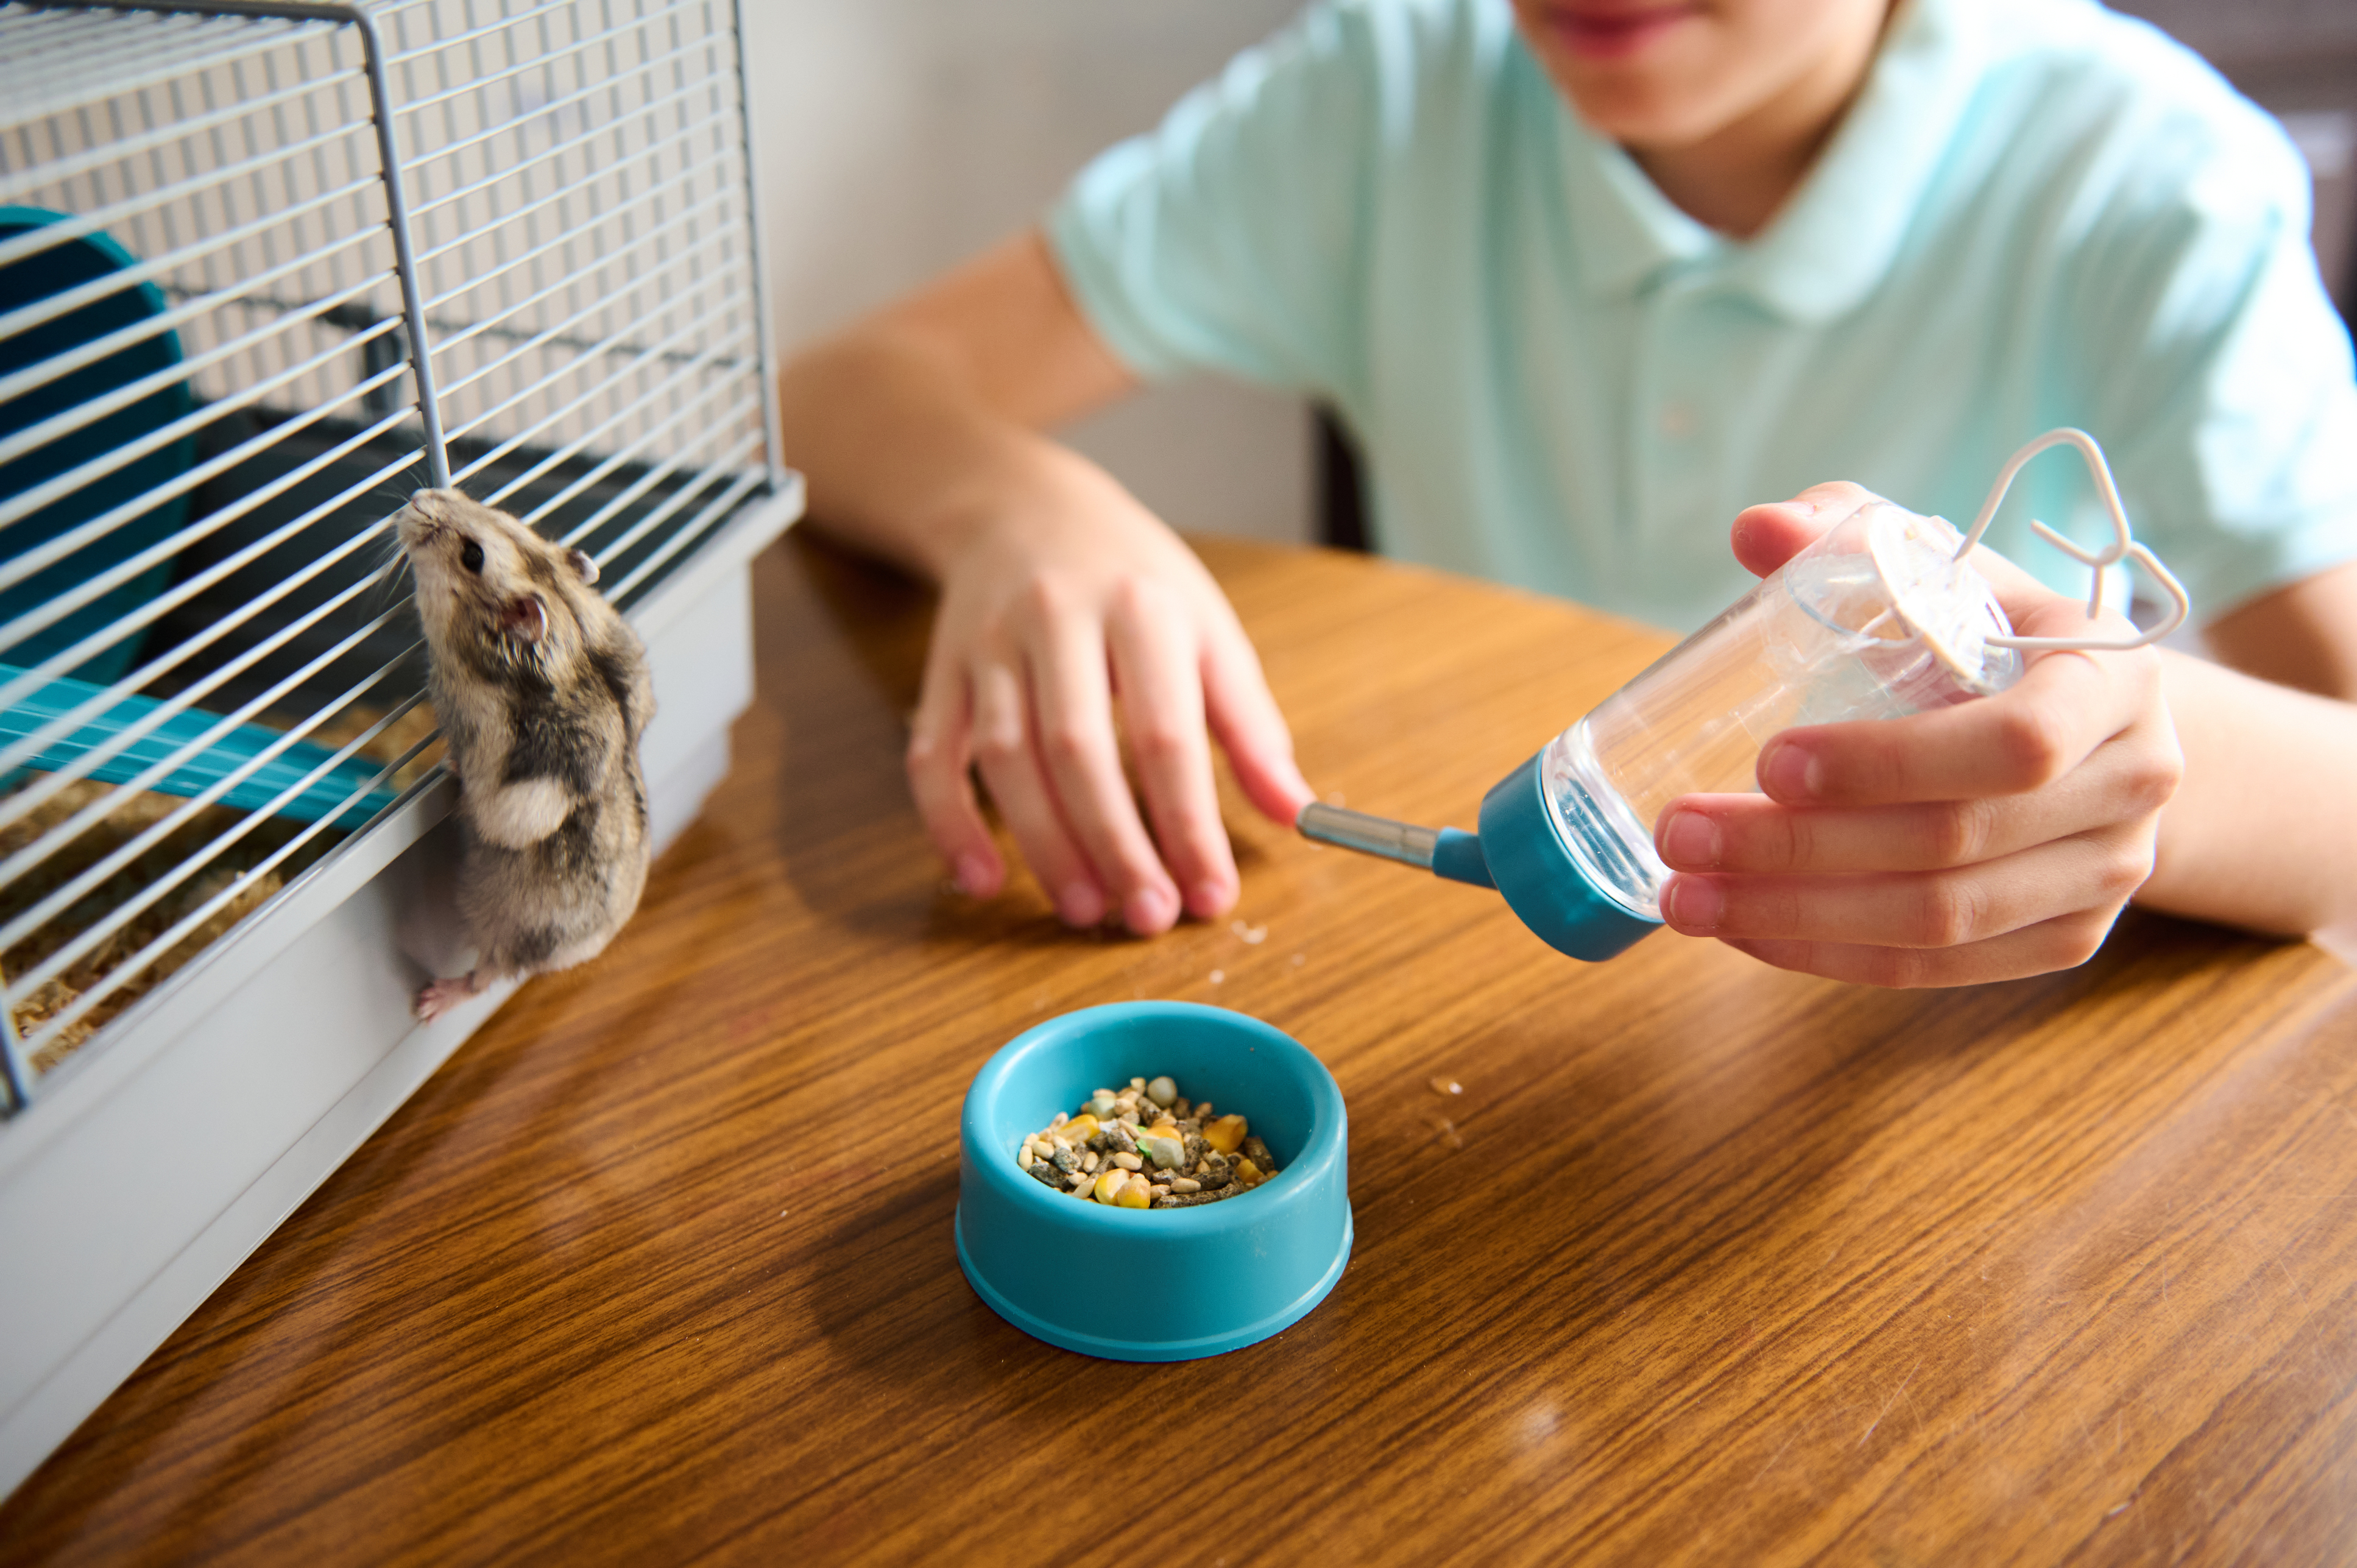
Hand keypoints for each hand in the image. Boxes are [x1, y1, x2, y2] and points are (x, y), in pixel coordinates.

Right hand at [905, 467, 1313, 934]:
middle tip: (1147, 917)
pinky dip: (950, 824)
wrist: (1021, 506)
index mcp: (1141, 608)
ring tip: (1086, 908)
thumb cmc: (1130, 579)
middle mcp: (1057, 619)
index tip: (1211, 891)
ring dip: (1044, 844)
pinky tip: (982, 877)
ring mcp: (989, 646)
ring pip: (1004, 758)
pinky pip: (932, 757)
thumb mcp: (1207, 627)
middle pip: (1079, 751)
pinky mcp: (942, 671)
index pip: (1166, 732)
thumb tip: (1299, 812)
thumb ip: (1251, 724)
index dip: (1188, 822)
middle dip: (1115, 844)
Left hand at [1651, 483, 2184, 986]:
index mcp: (2111, 681)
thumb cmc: (1992, 631)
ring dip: (1795, 918)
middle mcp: (2131, 786)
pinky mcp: (2066, 941)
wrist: (2093, 724)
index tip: (1766, 761)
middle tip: (1679, 834)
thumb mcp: (1938, 566)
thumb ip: (1849, 534)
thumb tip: (1757, 529)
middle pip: (1953, 843)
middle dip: (1798, 849)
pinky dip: (1829, 956)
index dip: (1887, 763)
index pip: (2016, 741)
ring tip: (1684, 898)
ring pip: (1939, 923)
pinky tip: (1743, 931)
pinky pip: (1937, 969)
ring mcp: (2105, 877)